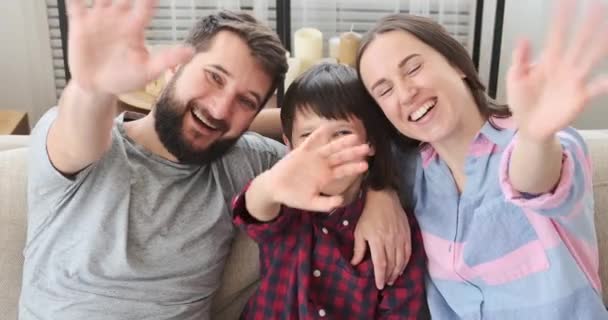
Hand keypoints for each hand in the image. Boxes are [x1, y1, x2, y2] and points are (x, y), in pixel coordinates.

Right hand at [66, 0, 193, 94]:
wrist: (98, 87)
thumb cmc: (125, 78)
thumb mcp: (148, 71)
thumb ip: (167, 59)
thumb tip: (191, 51)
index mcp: (135, 26)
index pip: (146, 4)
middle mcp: (118, 17)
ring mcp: (99, 18)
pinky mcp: (80, 23)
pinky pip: (75, 3)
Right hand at [265, 123, 370, 211]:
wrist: (275, 189)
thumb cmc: (294, 196)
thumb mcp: (311, 203)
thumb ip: (325, 204)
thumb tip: (340, 201)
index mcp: (327, 177)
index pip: (343, 170)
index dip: (354, 167)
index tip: (365, 165)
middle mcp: (323, 165)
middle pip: (341, 157)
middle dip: (353, 152)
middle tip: (367, 148)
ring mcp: (313, 157)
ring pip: (330, 148)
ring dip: (341, 142)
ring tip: (354, 137)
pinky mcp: (301, 152)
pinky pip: (311, 141)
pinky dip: (318, 135)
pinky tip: (327, 128)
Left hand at [351, 189, 410, 289]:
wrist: (384, 198)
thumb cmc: (368, 215)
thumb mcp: (359, 231)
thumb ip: (358, 249)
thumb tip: (354, 263)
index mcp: (377, 240)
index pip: (380, 263)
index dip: (380, 276)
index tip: (379, 285)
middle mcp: (390, 240)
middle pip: (392, 264)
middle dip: (389, 276)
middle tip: (386, 284)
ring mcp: (400, 237)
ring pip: (401, 260)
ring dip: (397, 272)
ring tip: (393, 279)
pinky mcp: (407, 234)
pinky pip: (408, 252)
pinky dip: (405, 262)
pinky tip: (402, 268)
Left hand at [506, 0, 607, 142]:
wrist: (529, 126)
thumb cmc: (522, 101)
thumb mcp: (515, 79)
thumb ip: (519, 60)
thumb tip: (523, 38)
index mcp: (548, 61)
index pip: (557, 35)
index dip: (562, 18)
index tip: (567, 1)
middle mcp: (564, 66)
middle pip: (579, 41)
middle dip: (587, 24)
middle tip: (597, 6)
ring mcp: (574, 80)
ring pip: (590, 58)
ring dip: (601, 44)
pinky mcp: (580, 96)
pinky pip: (596, 87)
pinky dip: (605, 82)